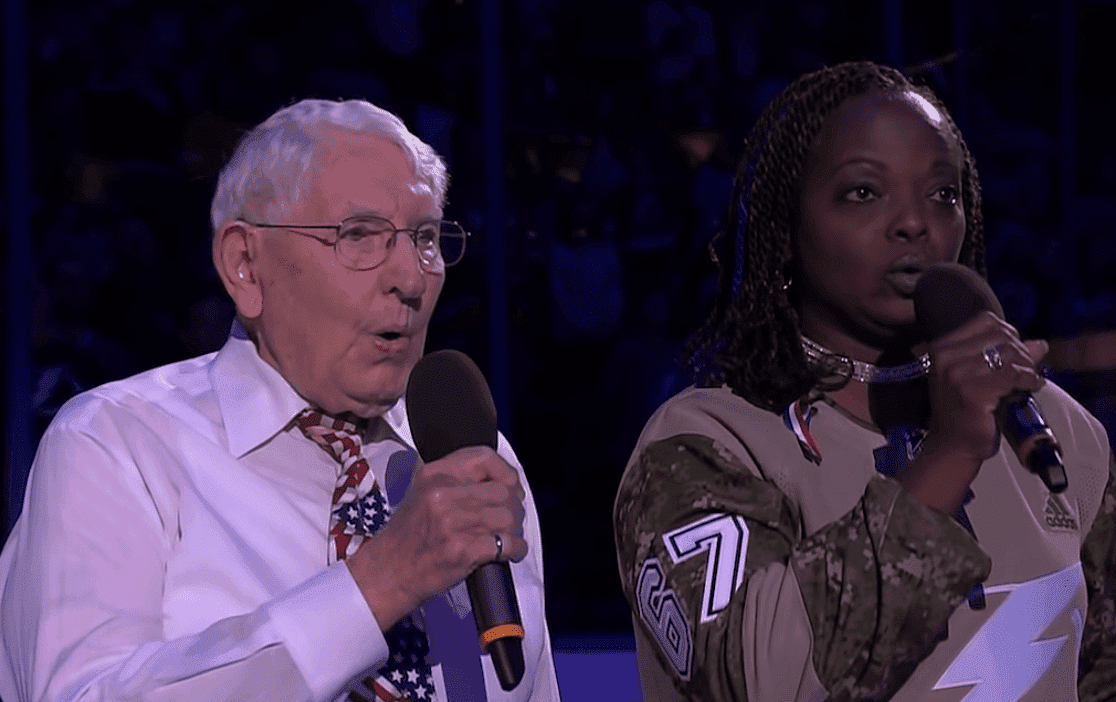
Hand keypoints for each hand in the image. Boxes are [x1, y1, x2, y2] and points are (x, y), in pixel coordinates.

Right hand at [345, 445, 527, 629]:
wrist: (387, 574)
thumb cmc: (408, 537)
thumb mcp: (423, 494)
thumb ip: (456, 482)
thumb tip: (502, 482)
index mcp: (434, 474)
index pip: (484, 457)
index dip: (507, 472)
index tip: (512, 487)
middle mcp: (441, 493)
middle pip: (503, 491)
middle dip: (515, 507)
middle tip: (512, 521)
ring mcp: (451, 522)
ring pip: (507, 517)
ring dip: (516, 530)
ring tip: (509, 538)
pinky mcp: (460, 550)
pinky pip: (505, 543)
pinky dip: (515, 549)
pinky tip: (509, 553)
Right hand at [900, 311, 1047, 512]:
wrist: (953, 446)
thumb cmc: (966, 411)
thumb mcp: (982, 376)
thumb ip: (1008, 357)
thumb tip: (1039, 344)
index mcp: (941, 348)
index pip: (986, 320)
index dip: (1008, 335)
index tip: (1014, 355)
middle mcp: (944, 357)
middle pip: (1001, 335)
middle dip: (1021, 353)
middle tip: (1025, 372)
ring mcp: (955, 374)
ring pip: (1010, 355)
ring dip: (1026, 368)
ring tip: (1027, 381)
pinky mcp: (971, 392)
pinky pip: (1013, 375)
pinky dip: (1027, 380)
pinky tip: (1028, 388)